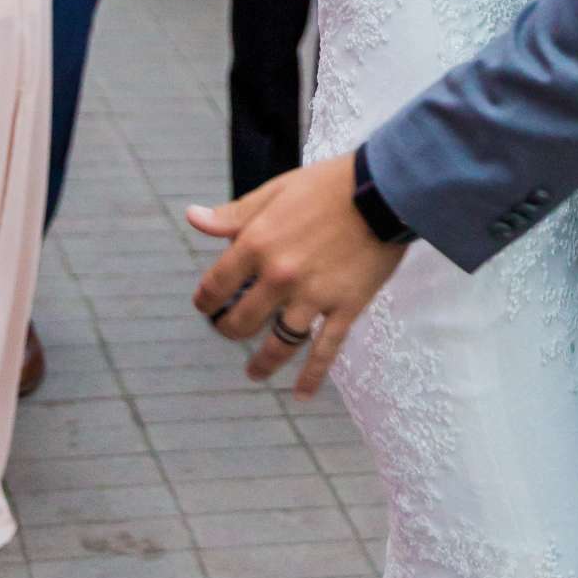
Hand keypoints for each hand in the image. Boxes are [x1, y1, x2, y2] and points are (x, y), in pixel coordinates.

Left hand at [188, 158, 406, 398]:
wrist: (384, 189)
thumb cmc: (329, 185)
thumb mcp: (276, 191)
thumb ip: (234, 214)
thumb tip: (193, 218)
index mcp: (257, 244)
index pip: (215, 285)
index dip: (206, 300)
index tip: (207, 306)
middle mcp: (279, 276)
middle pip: (242, 321)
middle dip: (230, 330)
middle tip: (231, 332)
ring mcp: (313, 297)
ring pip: (278, 345)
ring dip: (262, 363)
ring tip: (254, 373)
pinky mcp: (345, 308)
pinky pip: (325, 351)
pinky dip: (313, 376)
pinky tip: (301, 393)